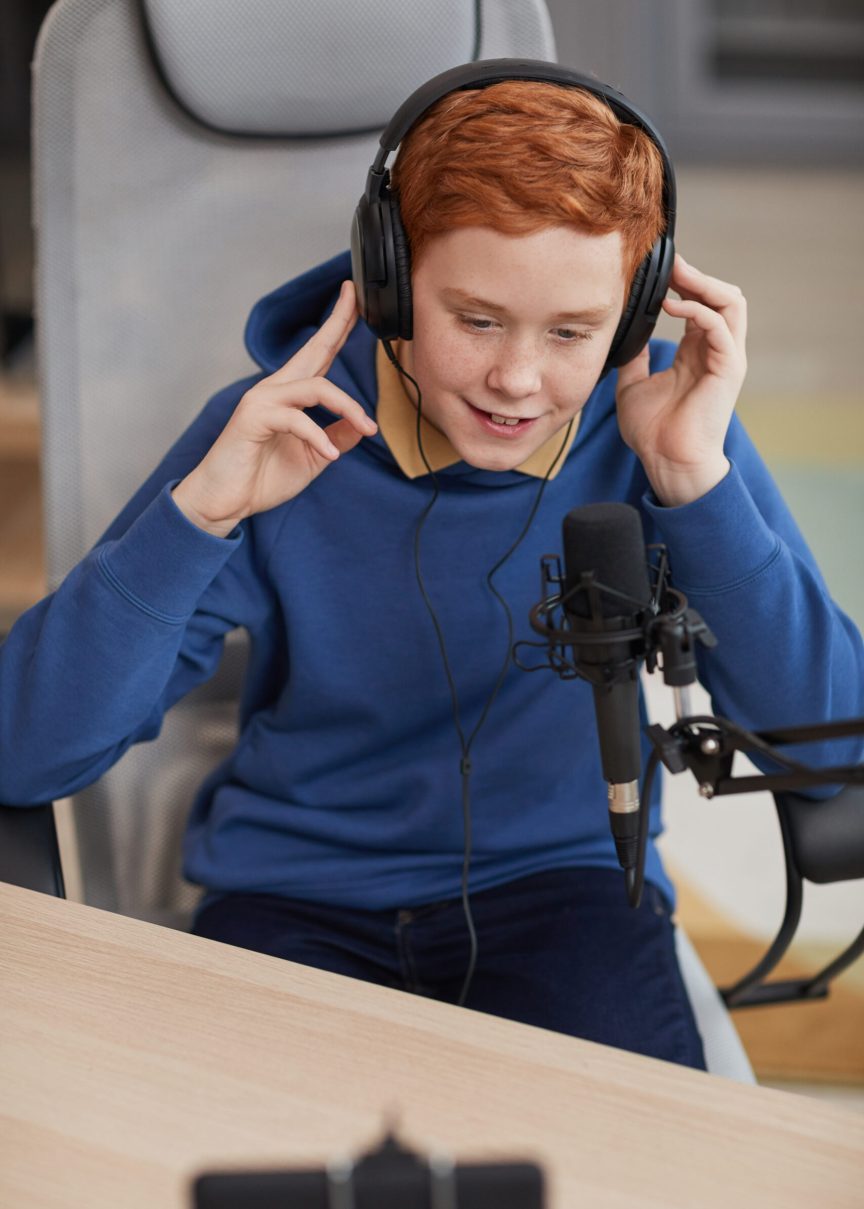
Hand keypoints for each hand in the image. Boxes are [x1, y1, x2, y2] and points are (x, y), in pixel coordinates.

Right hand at [172, 281, 376, 535]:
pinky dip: (318, 437)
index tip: (353, 299)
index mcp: (290, 395)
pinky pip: (297, 418)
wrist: (225, 501)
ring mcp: (263, 400)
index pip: (319, 354)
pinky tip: (330, 456)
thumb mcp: (313, 457)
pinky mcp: (254, 418)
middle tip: (354, 296)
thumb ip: (336, 438)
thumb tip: (363, 425)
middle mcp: (276, 389)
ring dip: (348, 406)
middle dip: (337, 322)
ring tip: (367, 428)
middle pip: (314, 349)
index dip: (338, 326)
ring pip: (316, 386)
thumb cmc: (261, 478)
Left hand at [614, 254, 746, 505]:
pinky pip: (720, 327)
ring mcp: (726, 359)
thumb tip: (624, 336)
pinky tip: (672, 307)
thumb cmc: (653, 433)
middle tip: (669, 263)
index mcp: (696, 353)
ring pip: (731, 303)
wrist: (667, 463)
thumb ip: (634, 358)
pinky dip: (698, 310)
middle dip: (696, 275)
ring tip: (675, 275)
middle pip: (721, 295)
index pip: (700, 303)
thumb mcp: (633, 385)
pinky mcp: (729, 369)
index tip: (658, 267)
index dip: (683, 282)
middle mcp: (716, 351)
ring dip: (703, 283)